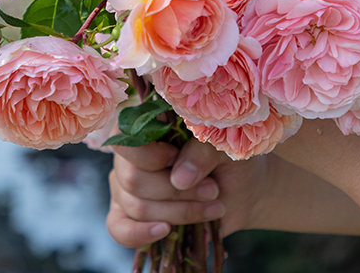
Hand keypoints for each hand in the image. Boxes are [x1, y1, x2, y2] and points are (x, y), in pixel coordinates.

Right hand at [107, 138, 270, 248]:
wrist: (241, 190)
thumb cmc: (227, 159)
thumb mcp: (222, 147)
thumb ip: (201, 153)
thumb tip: (178, 178)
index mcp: (147, 126)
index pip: (125, 137)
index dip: (152, 155)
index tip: (180, 158)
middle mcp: (130, 155)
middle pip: (132, 178)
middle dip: (176, 191)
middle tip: (212, 189)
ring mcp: (126, 186)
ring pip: (135, 205)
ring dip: (178, 211)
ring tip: (212, 206)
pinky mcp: (130, 215)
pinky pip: (119, 228)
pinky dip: (141, 234)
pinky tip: (166, 231)